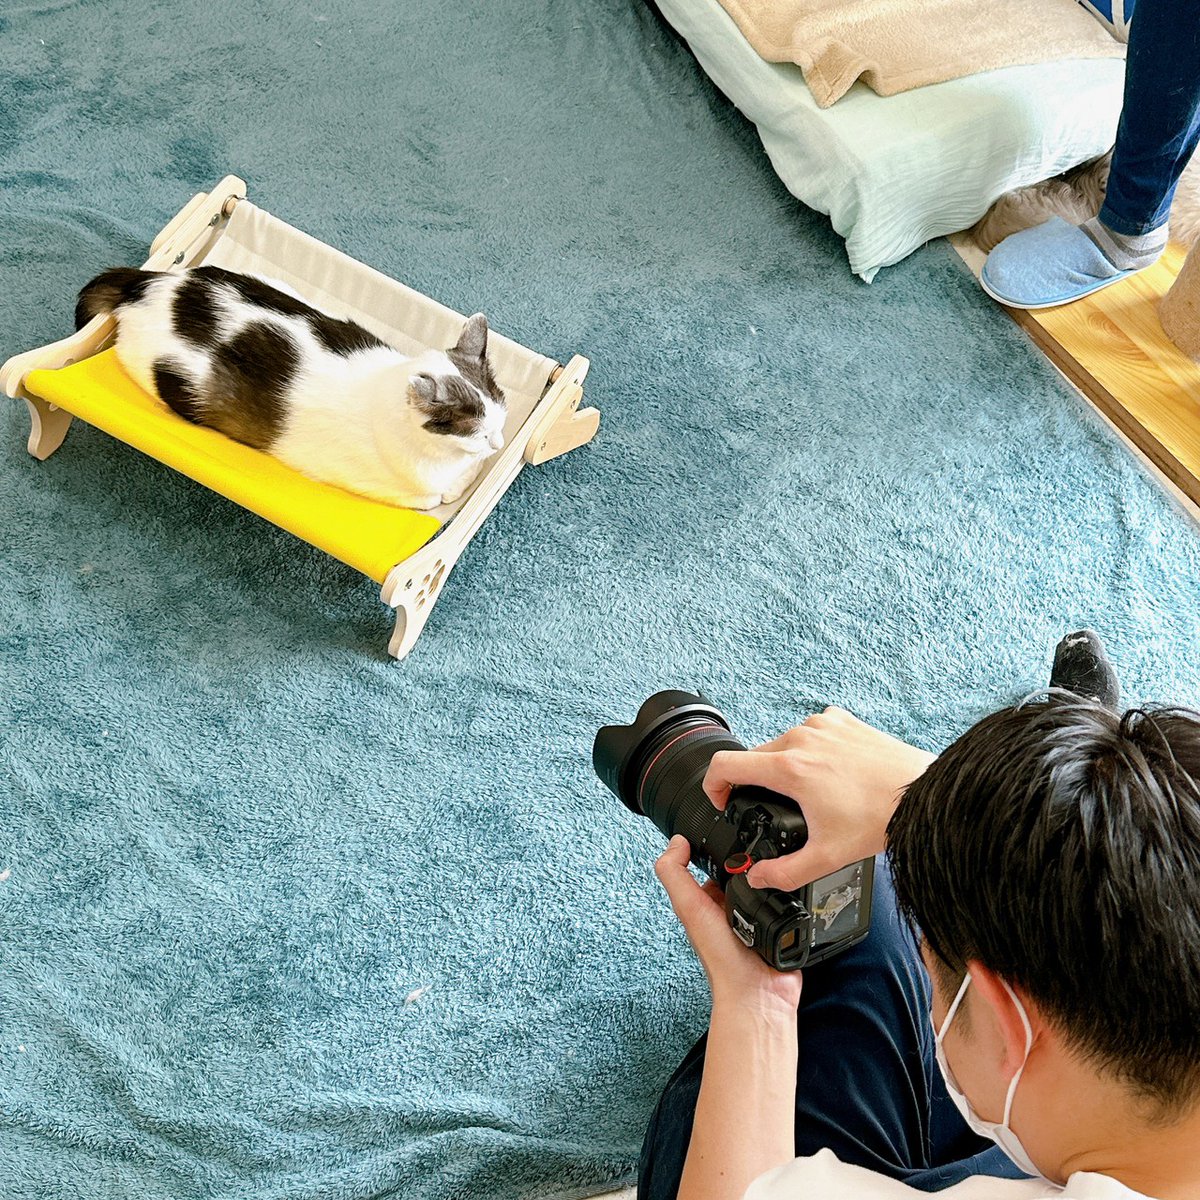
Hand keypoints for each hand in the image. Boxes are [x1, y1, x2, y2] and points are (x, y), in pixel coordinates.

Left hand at [655, 835, 802, 1013]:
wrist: (758, 993)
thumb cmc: (722, 959)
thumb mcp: (690, 908)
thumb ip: (676, 874)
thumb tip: (676, 840)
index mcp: (706, 901)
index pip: (712, 862)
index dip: (719, 847)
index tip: (730, 832)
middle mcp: (730, 907)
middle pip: (744, 870)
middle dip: (753, 863)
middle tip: (761, 860)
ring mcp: (756, 916)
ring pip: (767, 882)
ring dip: (774, 878)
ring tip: (775, 878)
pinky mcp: (780, 923)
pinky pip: (788, 899)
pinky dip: (791, 895)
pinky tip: (790, 892)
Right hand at [703, 706, 935, 890]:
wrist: (922, 795)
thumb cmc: (879, 819)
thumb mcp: (827, 857)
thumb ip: (784, 873)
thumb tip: (757, 878)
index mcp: (789, 769)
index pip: (725, 764)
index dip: (712, 785)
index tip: (721, 800)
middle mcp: (800, 738)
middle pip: (755, 757)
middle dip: (754, 783)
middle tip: (773, 807)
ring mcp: (821, 725)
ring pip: (784, 743)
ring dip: (784, 765)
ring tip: (807, 792)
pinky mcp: (841, 720)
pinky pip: (811, 731)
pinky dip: (811, 748)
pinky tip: (829, 770)